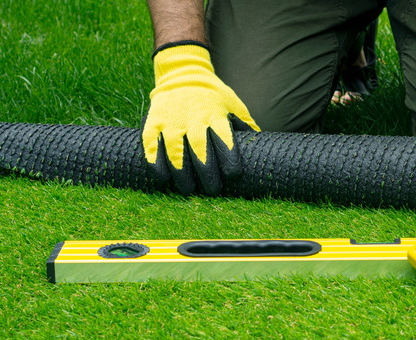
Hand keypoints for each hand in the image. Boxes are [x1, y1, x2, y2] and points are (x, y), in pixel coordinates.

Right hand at [141, 42, 258, 194]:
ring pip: (175, 149)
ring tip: (188, 189)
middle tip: (212, 189)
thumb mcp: (235, 106)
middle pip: (200, 147)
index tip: (233, 175)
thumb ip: (246, 127)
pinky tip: (163, 178)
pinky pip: (152, 144)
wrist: (183, 74)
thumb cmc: (215, 98)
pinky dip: (156, 162)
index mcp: (216, 115)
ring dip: (181, 172)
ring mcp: (172, 120)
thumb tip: (263, 149)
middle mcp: (193, 117)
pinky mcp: (154, 122)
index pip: (224, 138)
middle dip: (207, 171)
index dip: (229, 157)